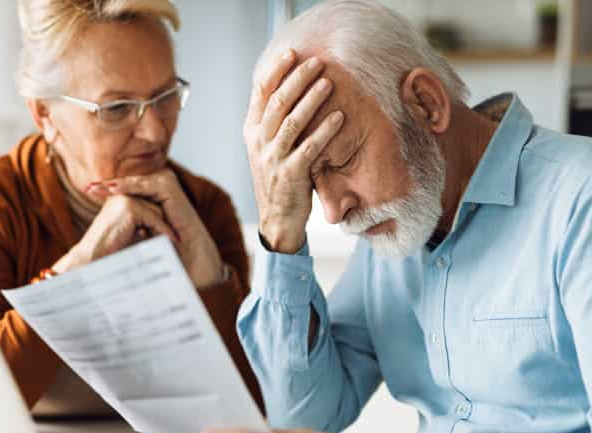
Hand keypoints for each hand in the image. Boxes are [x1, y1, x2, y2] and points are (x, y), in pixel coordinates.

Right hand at [52, 193, 177, 273]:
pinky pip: (154, 218)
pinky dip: (164, 230)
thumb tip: (155, 231)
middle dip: (166, 221)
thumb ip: (141, 228)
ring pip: (156, 210)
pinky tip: (172, 241)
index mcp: (118, 201)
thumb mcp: (127, 235)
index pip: (145, 205)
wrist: (91, 257)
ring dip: (166, 226)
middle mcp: (120, 196)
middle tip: (178, 236)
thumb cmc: (106, 251)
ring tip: (177, 240)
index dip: (159, 220)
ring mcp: (124, 199)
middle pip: (153, 205)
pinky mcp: (129, 206)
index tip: (172, 233)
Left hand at [87, 170, 225, 288]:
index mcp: (153, 190)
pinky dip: (129, 187)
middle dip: (108, 185)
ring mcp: (165, 183)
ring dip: (115, 185)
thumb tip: (101, 218)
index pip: (126, 188)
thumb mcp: (140, 226)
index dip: (107, 190)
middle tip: (88, 188)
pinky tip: (113, 190)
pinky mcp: (169, 187)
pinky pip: (144, 186)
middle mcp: (160, 183)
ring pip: (134, 183)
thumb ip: (127, 215)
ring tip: (97, 188)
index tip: (87, 192)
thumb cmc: (164, 242)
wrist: (185, 250)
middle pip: (128, 183)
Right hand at [244, 51, 343, 252]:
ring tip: (328, 82)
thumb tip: (286, 89)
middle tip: (317, 62)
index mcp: (252, 132)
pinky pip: (309, 148)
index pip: (260, 94)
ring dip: (311, 100)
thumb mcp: (267, 148)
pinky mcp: (290, 175)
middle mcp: (259, 143)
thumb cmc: (277, 179)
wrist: (276, 220)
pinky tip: (339, 116)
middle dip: (297, 79)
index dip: (275, 71)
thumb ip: (272, 123)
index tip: (291, 53)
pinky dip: (325, 131)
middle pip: (277, 103)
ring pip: (291, 122)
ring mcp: (273, 159)